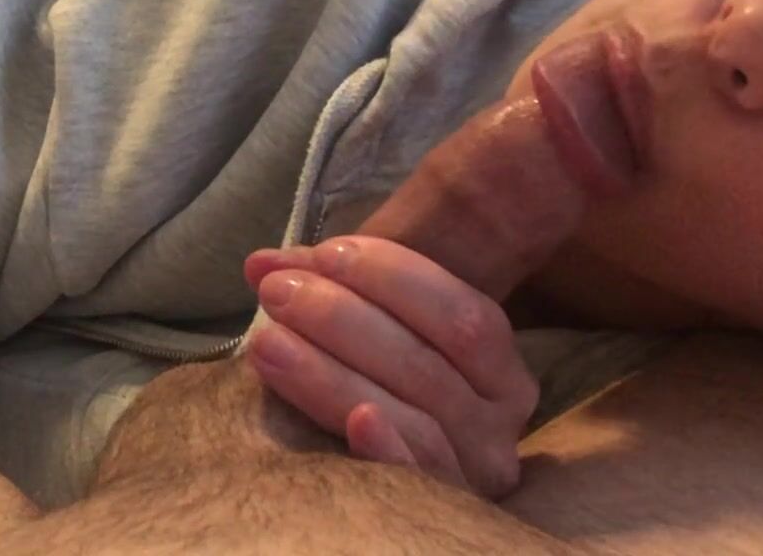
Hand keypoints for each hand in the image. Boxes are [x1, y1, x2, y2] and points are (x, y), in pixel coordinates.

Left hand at [243, 237, 538, 497]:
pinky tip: (357, 420)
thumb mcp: (375, 330)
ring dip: (335, 373)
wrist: (397, 494)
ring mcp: (475, 470)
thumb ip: (328, 291)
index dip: (393, 277)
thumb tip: (261, 264)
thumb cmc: (384, 382)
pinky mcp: (443, 508)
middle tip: (278, 292)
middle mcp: (501, 421)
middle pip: (429, 362)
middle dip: (344, 317)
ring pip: (416, 416)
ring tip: (268, 342)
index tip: (324, 255)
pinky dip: (391, 449)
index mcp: (500, 368)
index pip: (461, 314)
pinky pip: (420, 479)